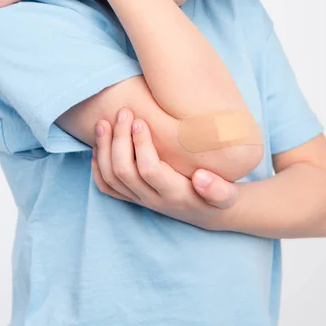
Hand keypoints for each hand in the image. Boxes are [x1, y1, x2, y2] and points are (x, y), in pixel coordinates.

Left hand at [92, 107, 238, 230]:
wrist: (208, 213)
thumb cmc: (218, 196)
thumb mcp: (228, 196)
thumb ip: (220, 190)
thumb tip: (201, 178)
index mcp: (174, 194)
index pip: (149, 170)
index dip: (141, 145)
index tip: (140, 121)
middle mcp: (152, 199)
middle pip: (124, 171)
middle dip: (119, 140)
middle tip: (123, 113)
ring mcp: (139, 199)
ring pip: (111, 177)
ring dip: (104, 149)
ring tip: (103, 122)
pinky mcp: (132, 198)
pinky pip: (106, 186)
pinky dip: (98, 165)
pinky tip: (98, 145)